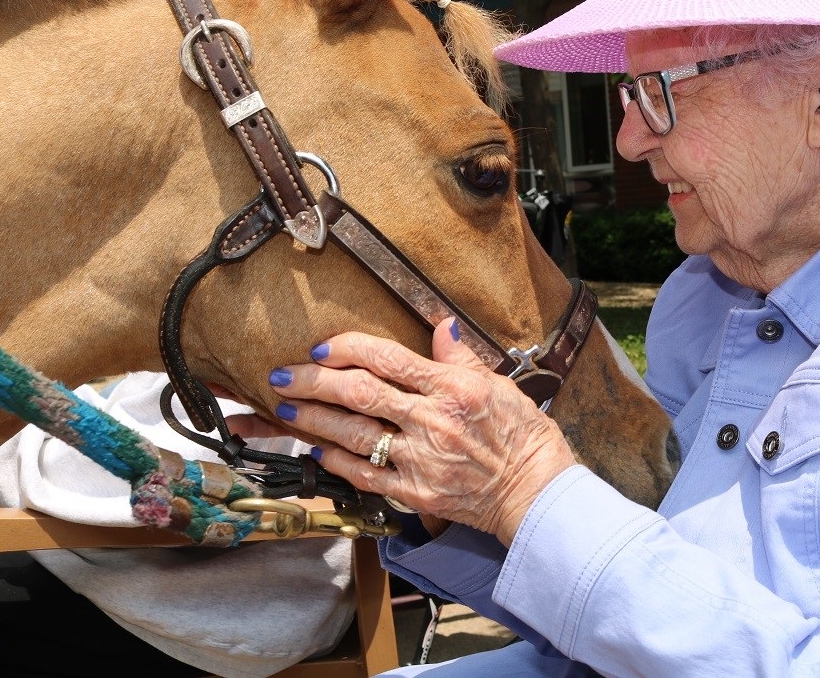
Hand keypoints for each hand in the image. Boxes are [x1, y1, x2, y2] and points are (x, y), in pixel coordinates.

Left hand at [268, 320, 577, 545]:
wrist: (536, 492)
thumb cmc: (524, 436)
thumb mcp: (499, 385)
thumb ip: (461, 358)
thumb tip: (441, 326)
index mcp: (453, 388)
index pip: (388, 359)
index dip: (348, 349)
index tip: (322, 347)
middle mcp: (433, 421)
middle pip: (359, 394)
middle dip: (313, 382)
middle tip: (283, 376)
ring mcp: (422, 460)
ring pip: (353, 435)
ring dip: (313, 420)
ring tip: (285, 409)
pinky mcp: (416, 493)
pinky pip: (366, 476)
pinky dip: (337, 461)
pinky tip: (317, 449)